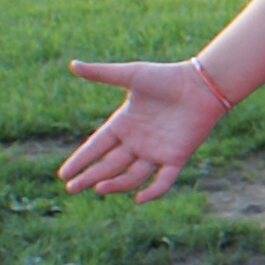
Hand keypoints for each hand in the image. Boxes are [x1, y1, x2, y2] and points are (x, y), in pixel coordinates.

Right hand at [59, 59, 228, 201]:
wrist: (202, 84)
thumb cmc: (167, 77)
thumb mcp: (131, 75)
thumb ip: (101, 73)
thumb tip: (72, 65)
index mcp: (123, 124)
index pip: (96, 147)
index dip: (80, 160)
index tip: (63, 175)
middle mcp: (137, 141)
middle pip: (109, 165)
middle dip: (90, 177)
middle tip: (72, 189)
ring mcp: (156, 151)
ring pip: (132, 175)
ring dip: (116, 184)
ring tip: (98, 189)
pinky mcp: (176, 157)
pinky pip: (163, 180)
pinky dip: (153, 191)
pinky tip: (139, 199)